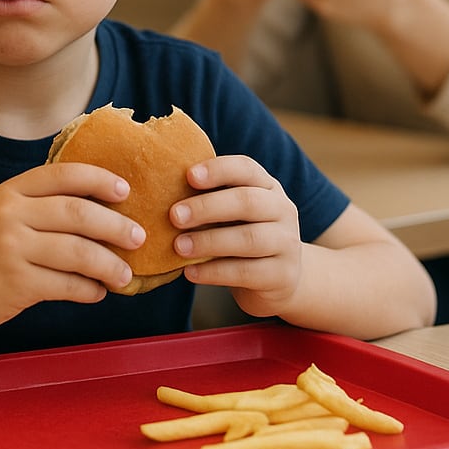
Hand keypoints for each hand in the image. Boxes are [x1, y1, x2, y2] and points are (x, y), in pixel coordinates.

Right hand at [0, 162, 142, 335]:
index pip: (63, 175)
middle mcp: (10, 214)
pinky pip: (66, 285)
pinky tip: (97, 292)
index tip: (125, 191)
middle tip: (138, 237)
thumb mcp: (3, 212)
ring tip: (125, 275)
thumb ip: (41, 205)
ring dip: (109, 264)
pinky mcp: (16, 283)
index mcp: (11, 191)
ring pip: (77, 252)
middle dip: (115, 225)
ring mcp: (12, 249)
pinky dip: (89, 290)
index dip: (99, 179)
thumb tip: (104, 209)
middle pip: (77, 213)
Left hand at [171, 155, 302, 311]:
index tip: (189, 175)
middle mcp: (282, 211)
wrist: (280, 280)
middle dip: (207, 207)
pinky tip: (190, 272)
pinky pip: (246, 272)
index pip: (246, 169)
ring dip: (208, 241)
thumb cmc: (242, 237)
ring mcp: (286, 244)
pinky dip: (214, 272)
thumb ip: (209, 200)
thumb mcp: (233, 214)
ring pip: (249, 239)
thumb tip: (161, 188)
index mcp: (267, 187)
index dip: (218, 170)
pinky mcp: (282, 275)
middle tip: (174, 216)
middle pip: (247, 202)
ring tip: (178, 246)